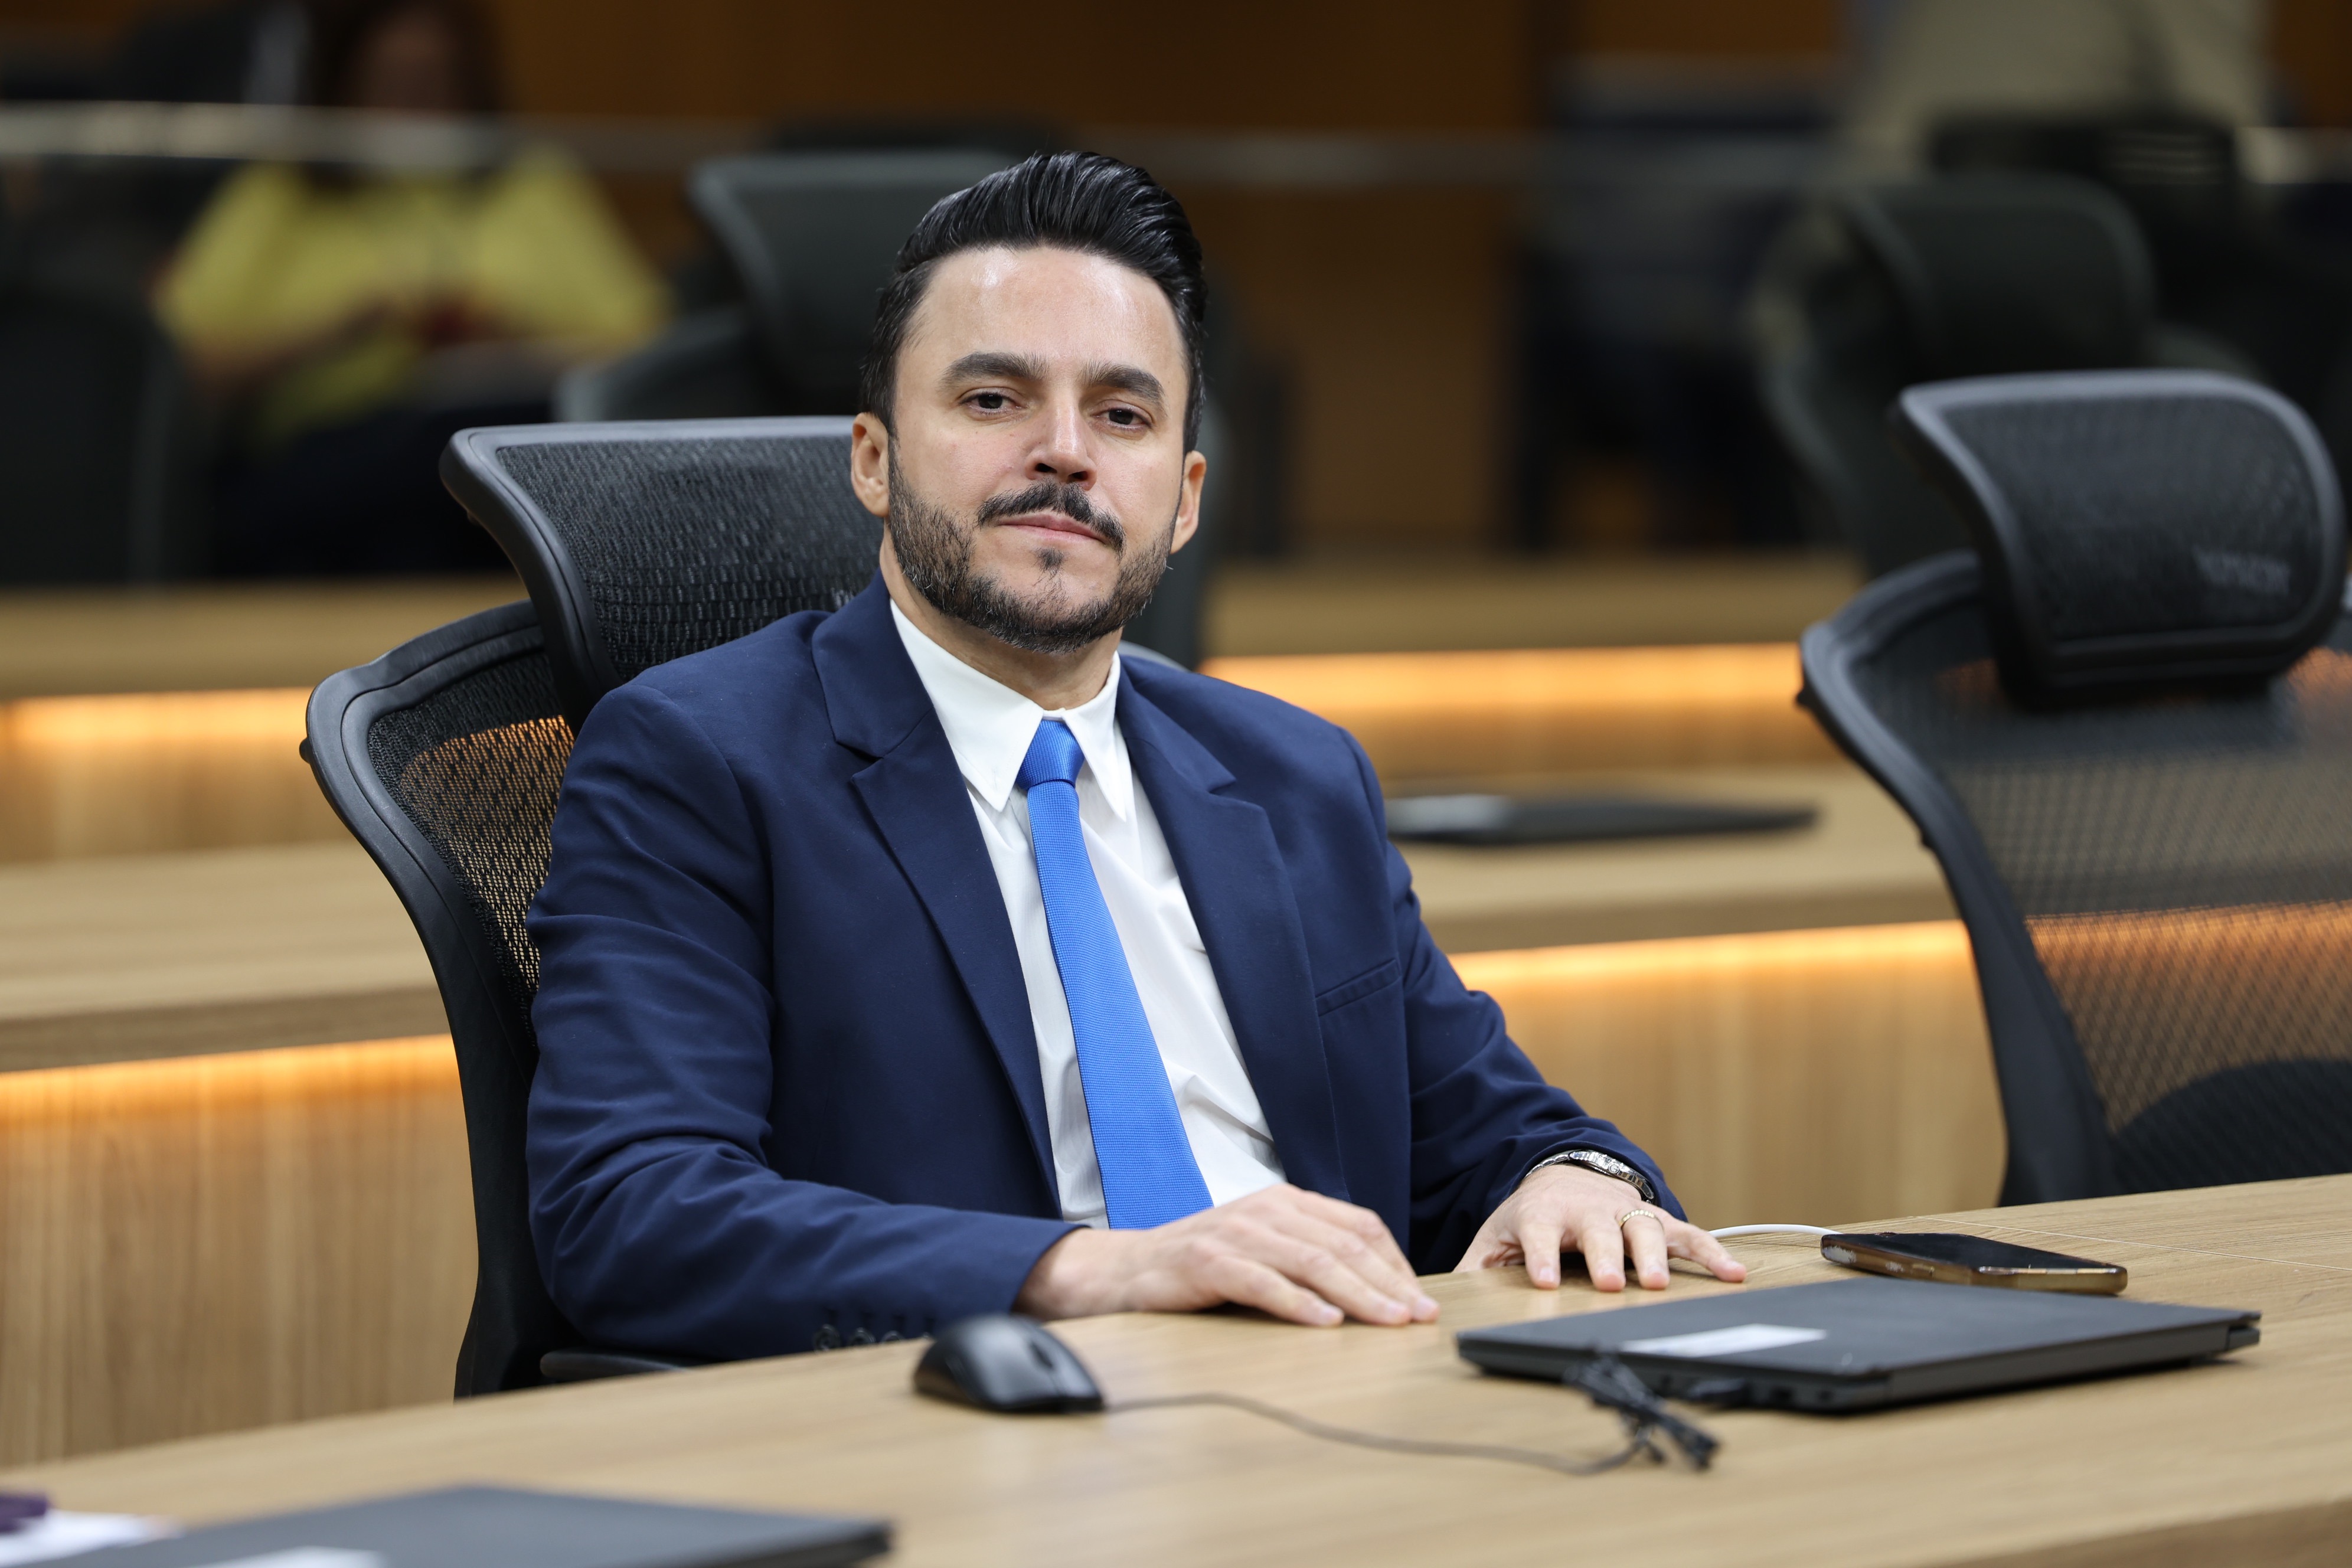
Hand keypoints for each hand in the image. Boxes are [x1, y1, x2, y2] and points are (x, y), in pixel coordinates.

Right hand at [1015, 1183, 1441, 1327]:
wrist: (1129, 1268)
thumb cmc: (1205, 1264)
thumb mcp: (1265, 1246)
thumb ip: (1310, 1255)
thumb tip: (1378, 1289)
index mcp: (1286, 1201)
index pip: (1358, 1226)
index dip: (1395, 1263)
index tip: (1420, 1299)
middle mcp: (1266, 1209)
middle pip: (1342, 1245)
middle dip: (1387, 1283)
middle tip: (1418, 1316)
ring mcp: (1237, 1232)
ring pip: (1311, 1261)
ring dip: (1357, 1294)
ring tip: (1388, 1321)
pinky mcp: (1208, 1260)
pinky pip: (1263, 1282)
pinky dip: (1298, 1303)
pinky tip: (1325, 1323)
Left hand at [1453, 1163, 1746, 1291]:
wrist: (1561, 1175)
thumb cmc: (1530, 1216)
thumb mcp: (1496, 1236)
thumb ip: (1476, 1266)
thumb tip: (1442, 1301)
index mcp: (1542, 1213)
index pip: (1539, 1233)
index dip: (1541, 1256)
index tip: (1544, 1280)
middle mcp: (1587, 1209)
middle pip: (1598, 1230)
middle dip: (1605, 1256)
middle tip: (1611, 1283)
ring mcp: (1624, 1211)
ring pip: (1644, 1229)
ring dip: (1654, 1256)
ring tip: (1658, 1284)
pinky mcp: (1653, 1218)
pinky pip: (1688, 1235)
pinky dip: (1711, 1253)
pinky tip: (1733, 1274)